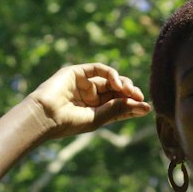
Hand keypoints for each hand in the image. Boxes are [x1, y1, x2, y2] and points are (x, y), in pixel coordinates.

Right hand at [28, 63, 151, 136]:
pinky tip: (118, 84)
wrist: (46, 116)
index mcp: (95, 111)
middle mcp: (91, 97)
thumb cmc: (69, 123)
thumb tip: (142, 105)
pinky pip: (99, 69)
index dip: (133, 106)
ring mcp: (84, 84)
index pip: (118, 106)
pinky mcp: (78, 72)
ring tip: (131, 91)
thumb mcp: (98, 118)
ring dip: (124, 84)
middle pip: (117, 91)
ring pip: (111, 79)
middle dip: (130, 93)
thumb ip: (118, 109)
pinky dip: (112, 74)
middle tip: (140, 98)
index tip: (147, 108)